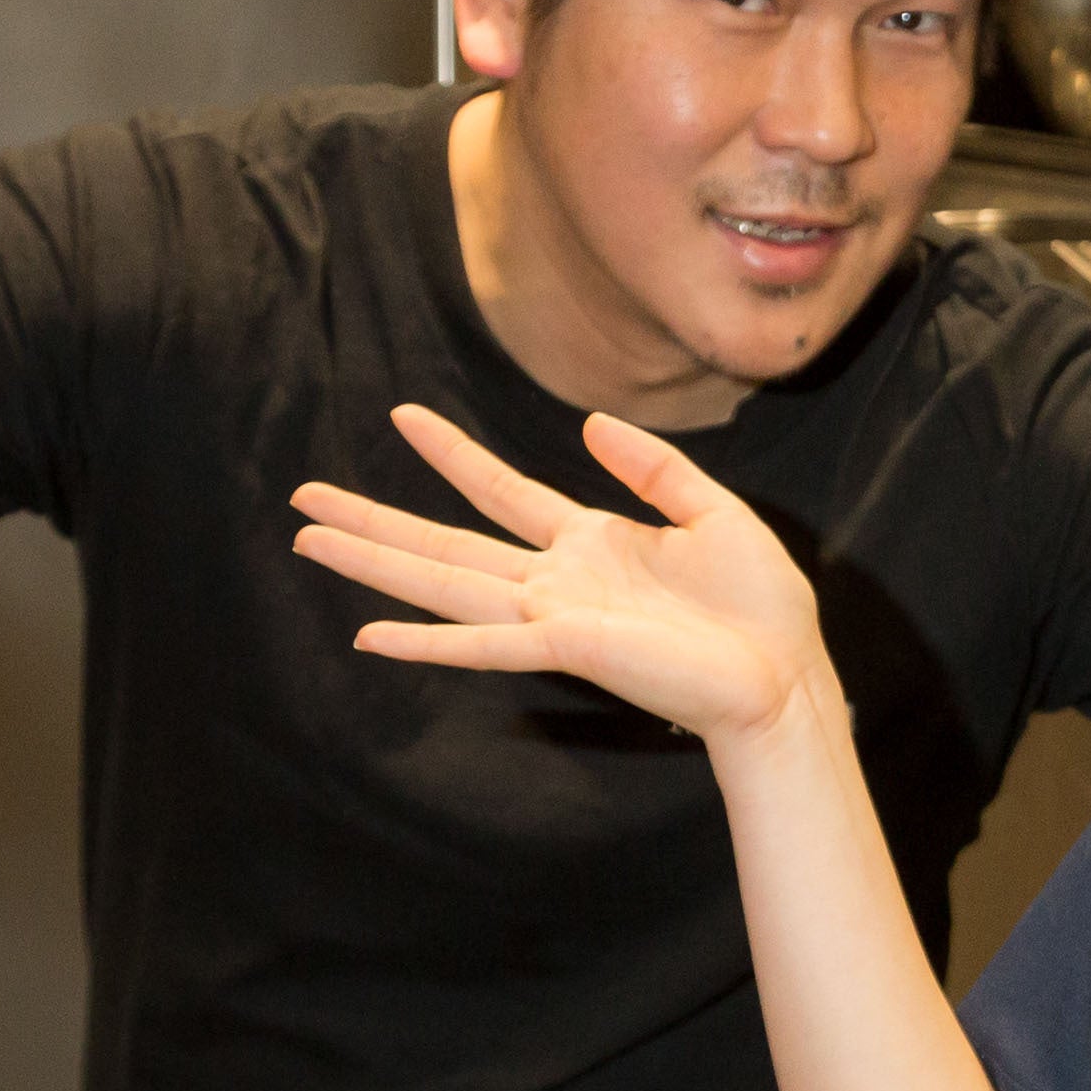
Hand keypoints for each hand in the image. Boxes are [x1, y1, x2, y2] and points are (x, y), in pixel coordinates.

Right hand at [291, 404, 830, 750]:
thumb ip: (652, 467)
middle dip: (375, 520)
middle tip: (305, 496)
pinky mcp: (568, 650)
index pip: (501, 490)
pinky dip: (428, 642)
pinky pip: (484, 646)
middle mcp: (557, 581)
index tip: (403, 415)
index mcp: (591, 543)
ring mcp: (554, 618)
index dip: (452, 453)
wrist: (785, 674)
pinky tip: (371, 633)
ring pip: (445, 585)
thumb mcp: (714, 512)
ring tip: (310, 541)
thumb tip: (587, 423)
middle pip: (446, 542)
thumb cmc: (758, 607)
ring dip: (376, 564)